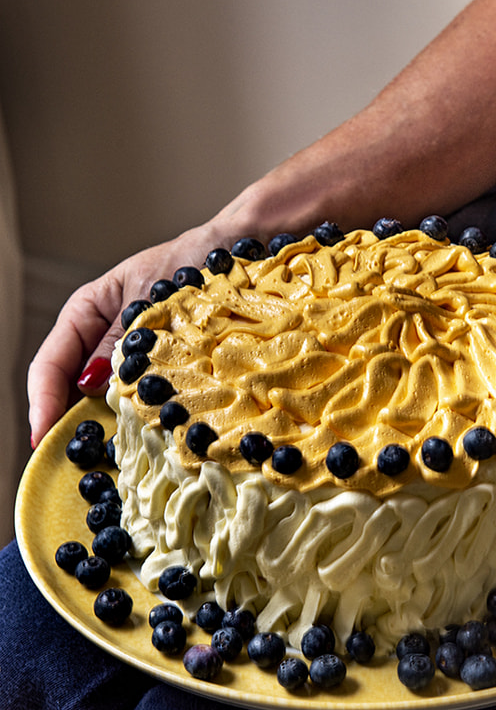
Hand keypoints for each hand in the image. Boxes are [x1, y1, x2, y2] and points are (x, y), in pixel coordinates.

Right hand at [26, 223, 229, 446]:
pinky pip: (149, 397)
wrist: (240, 249)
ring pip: (110, 397)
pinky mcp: (169, 367)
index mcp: (88, 311)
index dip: (43, 401)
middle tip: (75, 460)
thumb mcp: (149, 296)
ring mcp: (137, 354)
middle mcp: (107, 336)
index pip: (52, 362)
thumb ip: (121, 339)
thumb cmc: (194, 259)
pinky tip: (151, 438)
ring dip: (110, 425)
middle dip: (73, 422)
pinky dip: (146, 418)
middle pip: (74, 387)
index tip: (42, 434)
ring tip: (109, 457)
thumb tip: (90, 385)